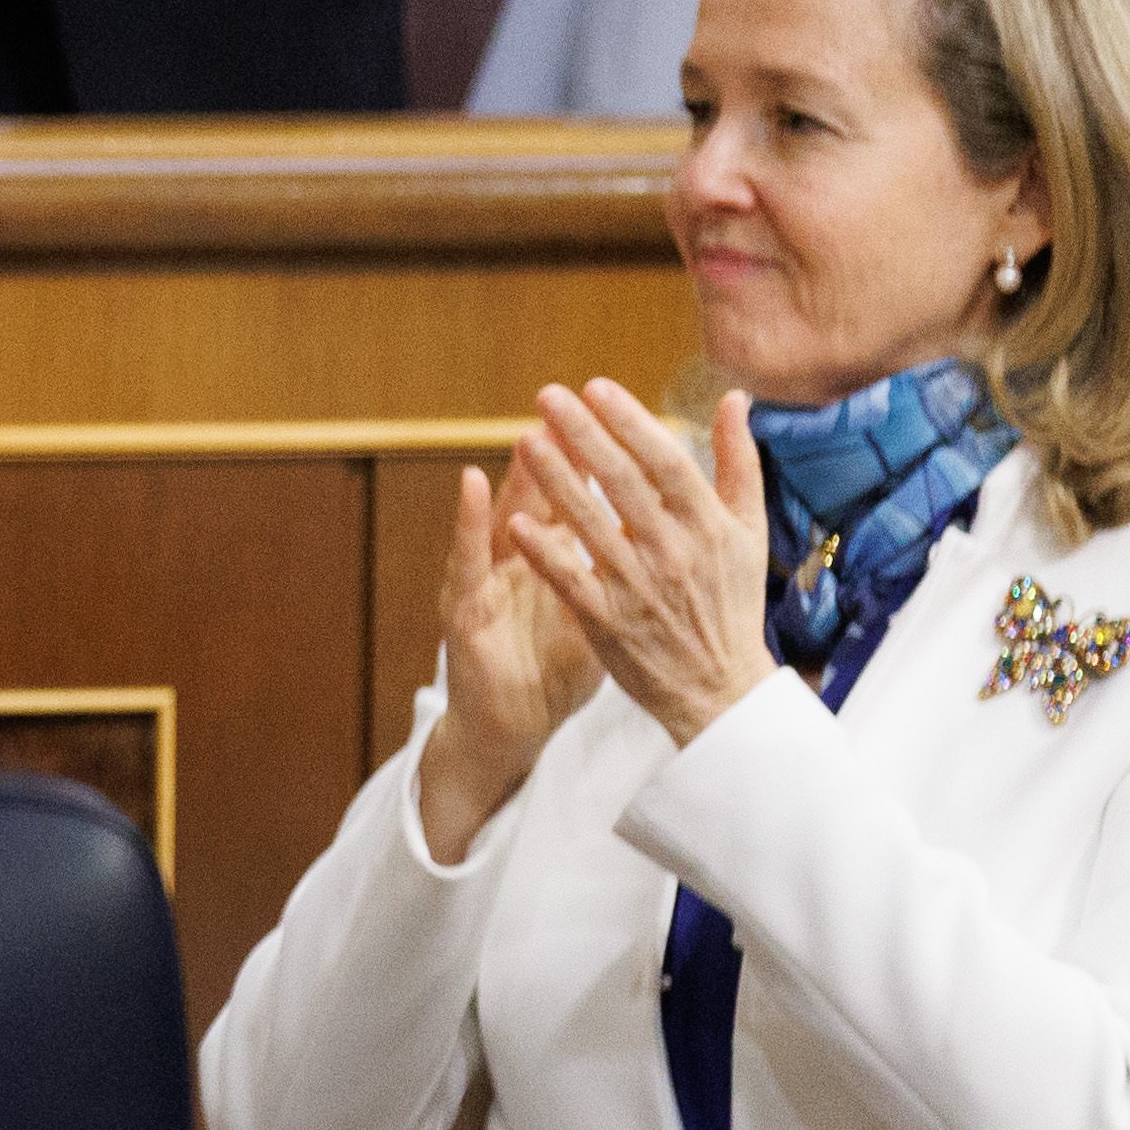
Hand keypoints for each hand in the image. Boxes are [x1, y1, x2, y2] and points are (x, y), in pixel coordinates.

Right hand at [413, 442, 607, 863]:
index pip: (582, 501)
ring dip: (516, 473)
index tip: (622, 419)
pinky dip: (469, 522)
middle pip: (542, 495)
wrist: (508, 726)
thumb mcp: (595, 616)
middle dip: (558, 451)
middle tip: (570, 403)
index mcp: (557, 561)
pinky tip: (474, 488)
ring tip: (529, 428)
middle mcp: (521, 561)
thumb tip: (665, 531)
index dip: (600, 463)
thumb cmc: (549, 671)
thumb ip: (619, 569)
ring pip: (506, 514)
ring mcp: (490, 580)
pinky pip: (466, 561)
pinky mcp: (465, 609)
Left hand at [499, 382, 776, 749]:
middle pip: (622, 483)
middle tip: (548, 397)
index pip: (665, 461)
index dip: (630, 422)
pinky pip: (571, 580)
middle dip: (582, 435)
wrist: (720, 686)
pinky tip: (517, 519)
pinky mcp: (609, 622)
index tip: (597, 387)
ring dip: (555, 481)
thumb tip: (734, 398)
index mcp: (709, 525)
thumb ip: (739, 462)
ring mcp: (639, 587)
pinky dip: (544, 551)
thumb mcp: (750, 531)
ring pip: (589, 525)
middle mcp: (674, 551)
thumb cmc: (734, 600)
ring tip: (525, 441)